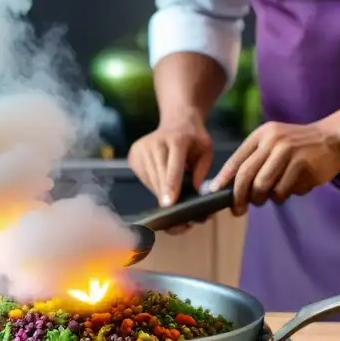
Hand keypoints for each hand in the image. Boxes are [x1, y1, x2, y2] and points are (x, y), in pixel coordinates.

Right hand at [127, 111, 213, 233]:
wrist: (177, 121)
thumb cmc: (194, 139)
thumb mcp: (206, 152)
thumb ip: (201, 172)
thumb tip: (193, 195)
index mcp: (177, 139)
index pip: (173, 167)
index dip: (170, 186)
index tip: (167, 204)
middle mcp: (155, 142)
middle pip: (160, 177)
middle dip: (168, 197)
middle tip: (180, 220)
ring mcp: (141, 148)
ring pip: (151, 181)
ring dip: (162, 192)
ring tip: (174, 194)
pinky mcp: (133, 155)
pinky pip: (144, 179)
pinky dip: (155, 185)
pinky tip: (163, 180)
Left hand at [210, 121, 339, 215]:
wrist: (334, 137)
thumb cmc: (299, 146)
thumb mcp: (274, 143)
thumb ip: (255, 160)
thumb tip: (232, 188)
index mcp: (261, 135)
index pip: (236, 160)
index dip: (224, 180)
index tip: (215, 194)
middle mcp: (272, 141)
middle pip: (246, 175)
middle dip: (238, 197)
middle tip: (238, 210)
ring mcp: (288, 152)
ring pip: (263, 186)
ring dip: (264, 198)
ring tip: (272, 196)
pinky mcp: (303, 164)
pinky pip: (284, 190)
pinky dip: (285, 195)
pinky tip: (294, 188)